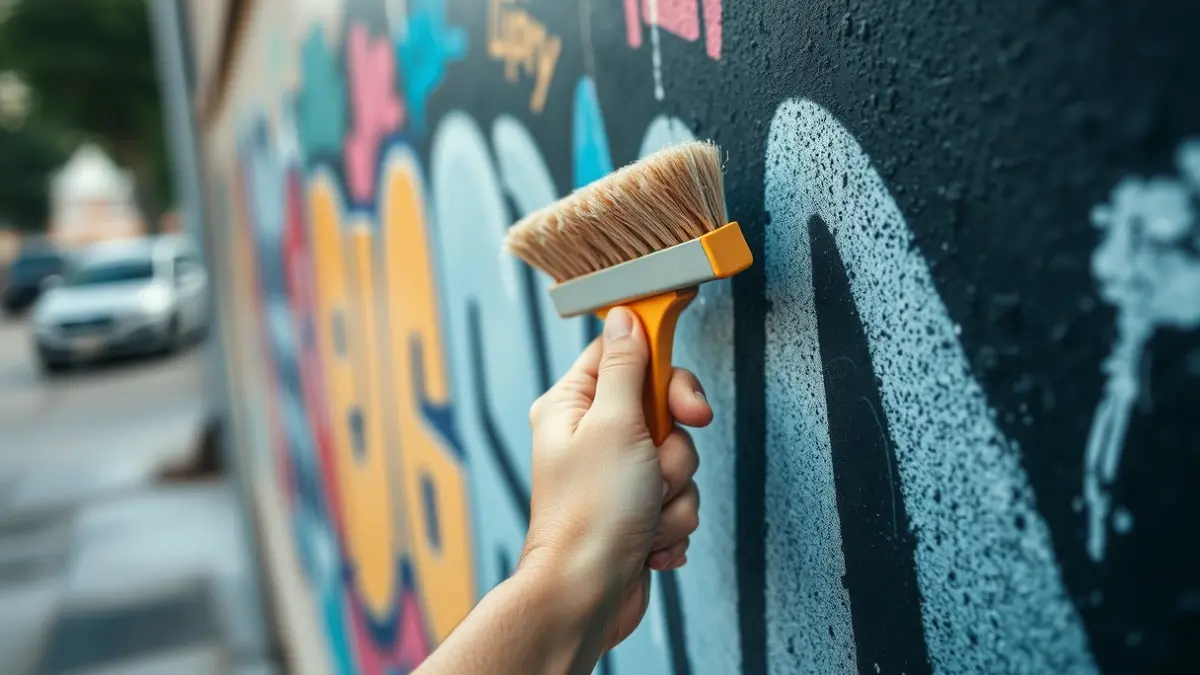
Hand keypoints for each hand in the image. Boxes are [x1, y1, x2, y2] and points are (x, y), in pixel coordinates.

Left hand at [518, 306, 712, 651]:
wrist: (586, 597)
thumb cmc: (593, 514)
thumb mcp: (615, 424)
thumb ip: (626, 367)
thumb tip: (626, 317)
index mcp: (572, 406)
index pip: (624, 356)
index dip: (662, 374)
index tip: (684, 403)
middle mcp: (592, 438)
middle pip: (663, 412)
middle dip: (673, 450)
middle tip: (655, 470)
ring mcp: (616, 478)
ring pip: (678, 461)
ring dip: (673, 494)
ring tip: (644, 517)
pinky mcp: (635, 514)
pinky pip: (678, 502)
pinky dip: (671, 525)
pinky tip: (646, 544)